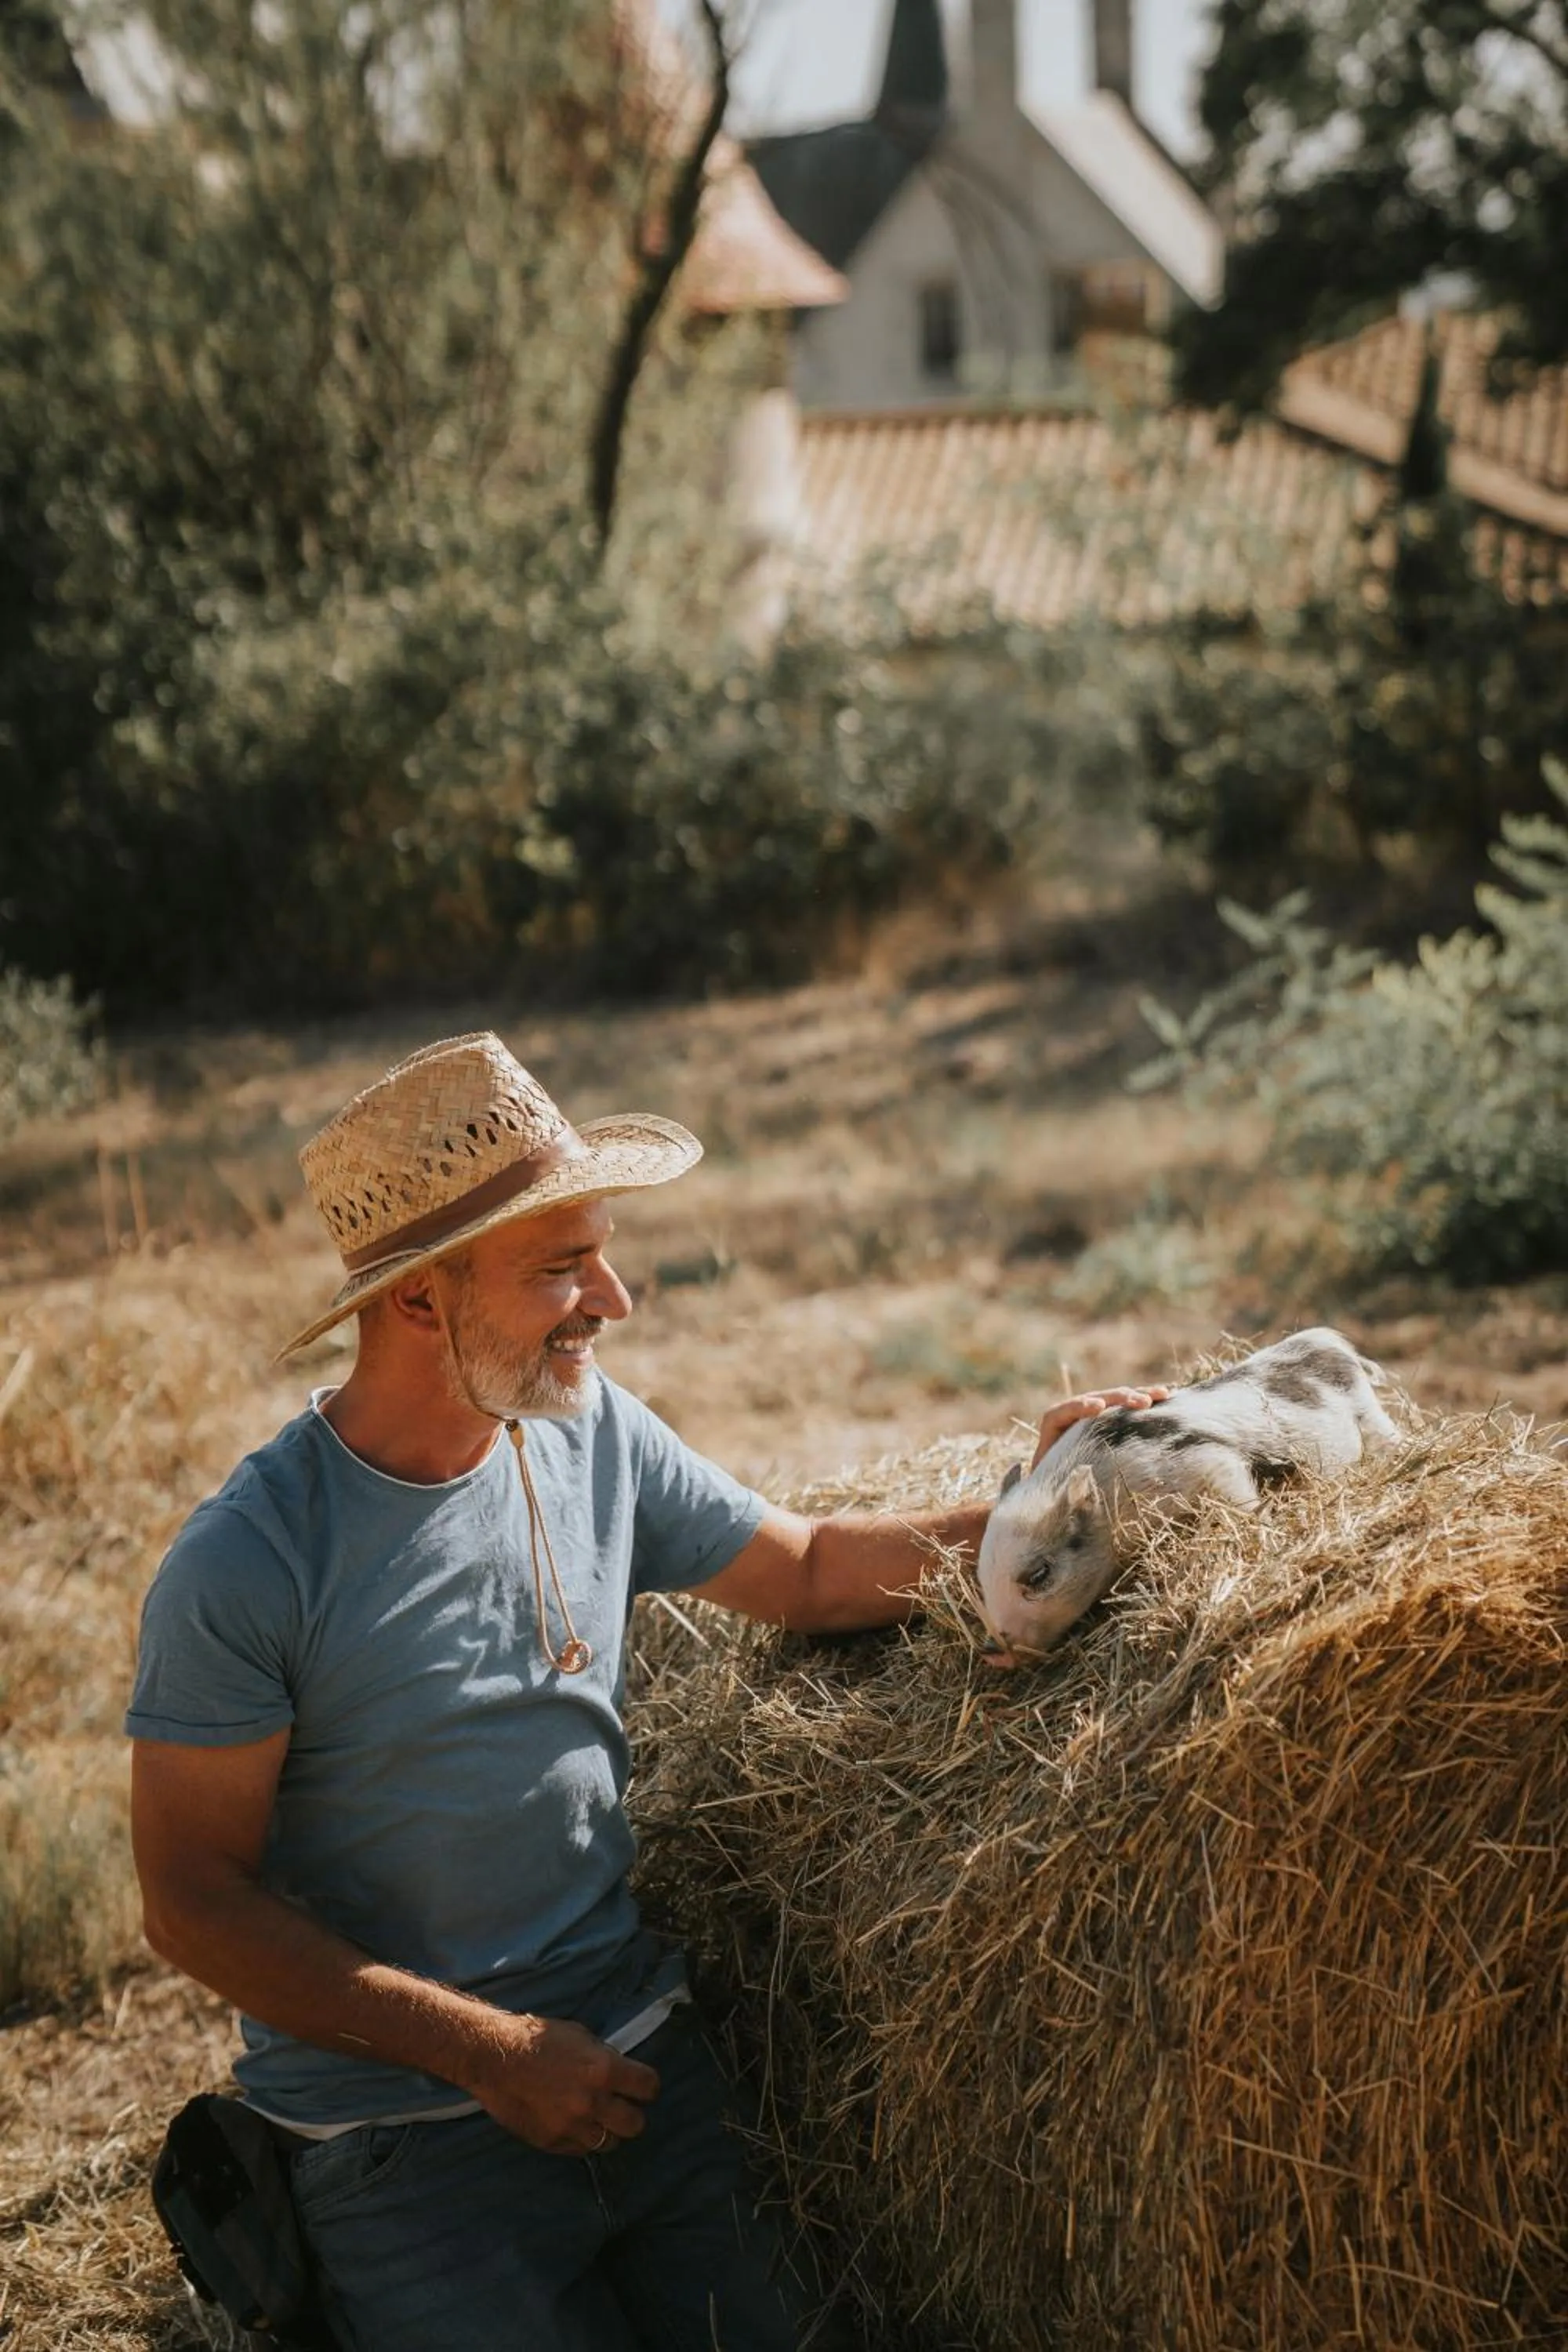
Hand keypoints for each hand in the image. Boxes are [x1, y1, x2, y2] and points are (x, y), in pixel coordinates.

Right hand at [464, 2012, 659, 2156]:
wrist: (494, 2058)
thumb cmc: (536, 2039)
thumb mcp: (579, 2036)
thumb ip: (604, 2057)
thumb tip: (620, 2073)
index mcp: (603, 2070)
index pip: (648, 2087)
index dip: (647, 2086)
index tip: (641, 2086)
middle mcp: (592, 2102)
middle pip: (635, 2125)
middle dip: (631, 2114)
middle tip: (621, 2106)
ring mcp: (571, 2126)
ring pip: (609, 2143)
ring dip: (606, 2130)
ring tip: (595, 2117)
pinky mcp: (552, 2142)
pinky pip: (580, 2150)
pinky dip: (581, 2139)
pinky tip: (572, 2123)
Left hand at [1029, 1384, 1168, 1469]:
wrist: (1059, 1480)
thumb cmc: (1056, 1483)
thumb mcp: (1054, 1482)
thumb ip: (1062, 1483)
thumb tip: (1078, 1489)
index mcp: (1055, 1425)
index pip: (1065, 1411)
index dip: (1080, 1406)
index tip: (1099, 1408)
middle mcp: (1075, 1413)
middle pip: (1096, 1399)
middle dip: (1119, 1399)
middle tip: (1140, 1401)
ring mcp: (1095, 1411)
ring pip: (1116, 1398)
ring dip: (1139, 1395)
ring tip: (1161, 1395)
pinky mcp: (1110, 1415)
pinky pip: (1128, 1404)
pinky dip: (1146, 1399)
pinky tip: (1166, 1396)